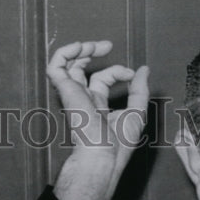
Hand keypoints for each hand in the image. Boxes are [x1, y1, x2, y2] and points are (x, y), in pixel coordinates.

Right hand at [48, 40, 149, 199]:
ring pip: (66, 64)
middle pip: (81, 69)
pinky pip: (55, 66)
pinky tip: (80, 47)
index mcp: (97, 106)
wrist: (103, 155)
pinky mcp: (65, 91)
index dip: (117, 71)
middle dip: (92, 52)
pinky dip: (65, 53)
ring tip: (93, 44)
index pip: (102, 79)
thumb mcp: (137, 112)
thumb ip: (140, 90)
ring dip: (79, 48)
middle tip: (107, 45)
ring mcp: (73, 94)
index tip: (131, 74)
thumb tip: (144, 69)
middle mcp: (83, 99)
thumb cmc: (119, 145)